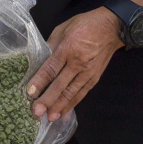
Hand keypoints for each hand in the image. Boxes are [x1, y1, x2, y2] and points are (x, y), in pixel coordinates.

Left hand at [27, 7, 124, 122]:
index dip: (40, 81)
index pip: (51, 68)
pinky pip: (82, 94)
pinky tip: (63, 113)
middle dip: (48, 100)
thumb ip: (50, 45)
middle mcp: (78, 63)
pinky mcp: (95, 78)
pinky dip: (72, 104)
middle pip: (60, 85)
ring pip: (72, 93)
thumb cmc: (84, 25)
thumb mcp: (63, 28)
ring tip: (49, 118)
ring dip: (60, 107)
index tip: (30, 93)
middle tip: (36, 113)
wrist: (112, 27)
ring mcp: (88, 72)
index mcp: (68, 48)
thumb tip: (39, 60)